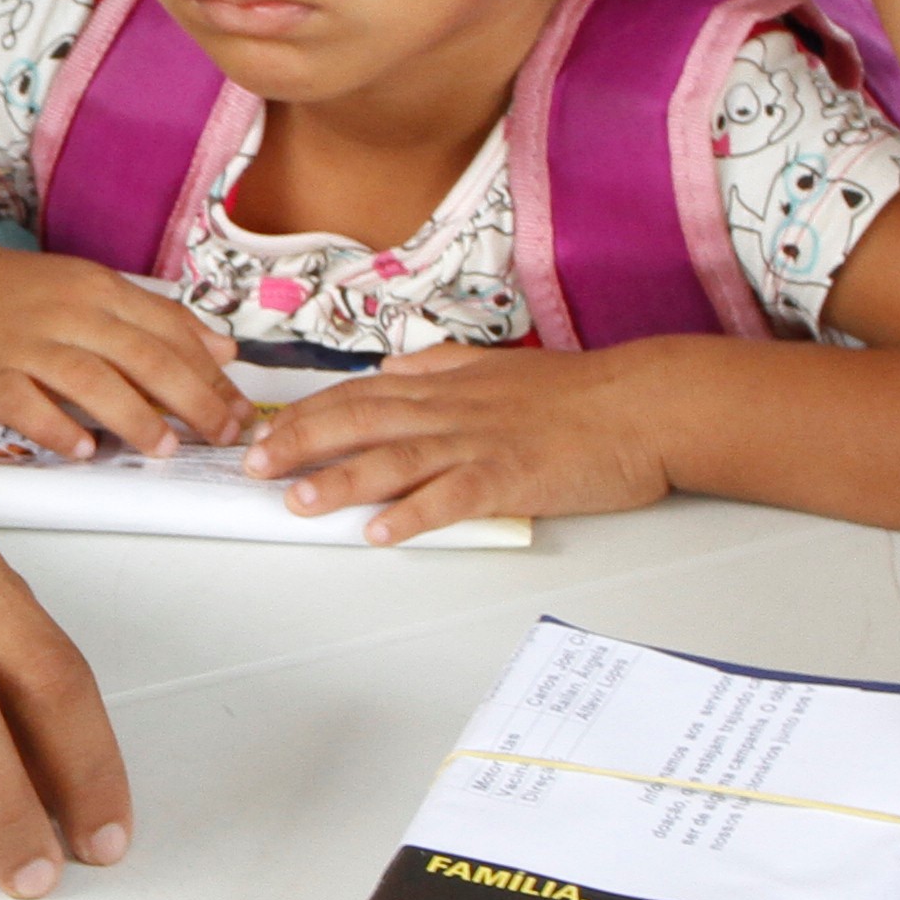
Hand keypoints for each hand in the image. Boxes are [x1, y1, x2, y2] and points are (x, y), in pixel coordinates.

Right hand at [0, 244, 250, 458]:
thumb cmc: (12, 293)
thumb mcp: (89, 288)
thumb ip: (155, 317)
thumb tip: (222, 350)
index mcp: (98, 290)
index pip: (170, 331)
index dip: (211, 374)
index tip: (240, 410)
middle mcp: (67, 313)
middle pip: (143, 357)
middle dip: (192, 400)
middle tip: (220, 436)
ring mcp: (25, 345)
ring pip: (92, 380)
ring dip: (134, 418)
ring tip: (163, 449)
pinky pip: (27, 406)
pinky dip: (58, 429)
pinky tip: (82, 450)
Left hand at [239, 343, 677, 539]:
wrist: (646, 404)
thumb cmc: (580, 393)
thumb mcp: (498, 366)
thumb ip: (439, 367)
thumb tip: (390, 370)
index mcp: (446, 385)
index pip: (359, 394)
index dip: (308, 413)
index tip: (264, 430)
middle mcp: (452, 409)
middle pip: (361, 420)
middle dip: (302, 442)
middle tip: (253, 465)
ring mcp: (481, 443)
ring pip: (397, 458)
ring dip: (342, 480)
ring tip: (298, 501)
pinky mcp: (513, 478)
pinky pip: (453, 497)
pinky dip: (414, 515)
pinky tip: (380, 534)